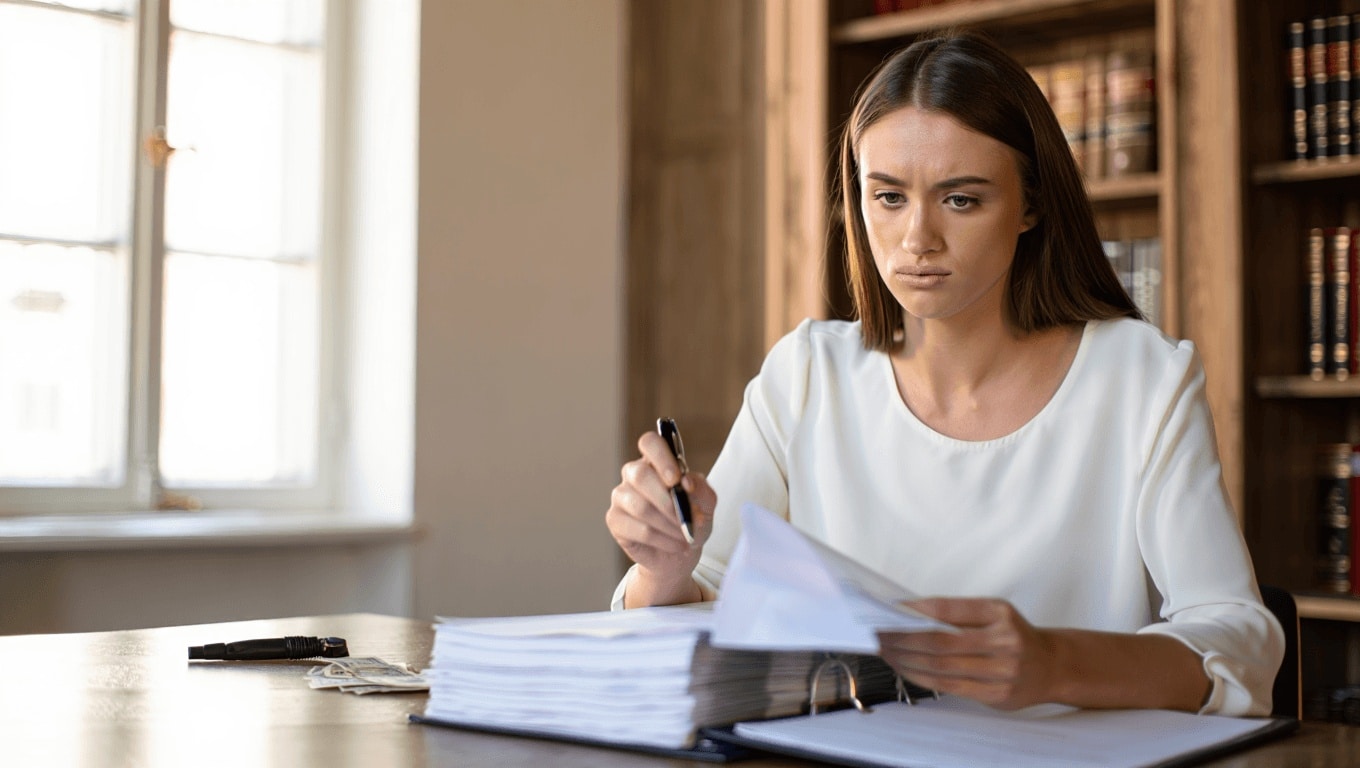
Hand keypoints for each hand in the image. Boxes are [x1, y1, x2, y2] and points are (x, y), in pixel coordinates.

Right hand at [605, 431, 716, 604]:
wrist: (682, 552)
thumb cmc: (693, 520)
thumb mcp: (707, 504)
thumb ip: (702, 489)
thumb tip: (686, 482)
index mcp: (657, 461)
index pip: (649, 442)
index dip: (662, 457)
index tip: (677, 480)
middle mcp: (634, 473)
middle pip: (640, 474)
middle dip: (668, 500)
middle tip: (688, 518)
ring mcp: (621, 496)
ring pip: (640, 506)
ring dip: (670, 525)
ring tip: (686, 535)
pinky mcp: (614, 520)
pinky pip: (638, 529)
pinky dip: (663, 539)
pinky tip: (675, 544)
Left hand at [877, 597, 1056, 709]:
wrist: (1051, 666)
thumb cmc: (1013, 635)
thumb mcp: (994, 613)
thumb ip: (958, 614)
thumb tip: (909, 612)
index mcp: (1000, 613)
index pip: (948, 610)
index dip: (915, 610)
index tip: (890, 609)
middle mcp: (1004, 642)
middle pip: (940, 641)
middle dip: (903, 638)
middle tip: (878, 633)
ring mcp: (1002, 671)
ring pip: (941, 667)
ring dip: (906, 659)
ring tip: (886, 651)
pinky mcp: (997, 695)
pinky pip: (949, 687)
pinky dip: (922, 677)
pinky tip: (905, 668)